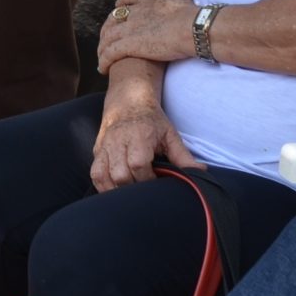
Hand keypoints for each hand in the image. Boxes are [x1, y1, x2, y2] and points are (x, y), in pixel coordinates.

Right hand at [89, 60, 195, 189]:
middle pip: (120, 174)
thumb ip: (183, 156)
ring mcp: (105, 146)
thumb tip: (200, 172)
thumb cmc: (152, 120)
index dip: (148, 179)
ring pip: (104, 176)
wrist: (128, 100)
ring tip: (130, 194)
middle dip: (133, 188)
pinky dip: (102, 186)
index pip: (138, 164)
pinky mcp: (97, 151)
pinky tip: (114, 192)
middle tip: (144, 190)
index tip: (157, 182)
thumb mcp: (170, 134)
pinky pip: (94, 174)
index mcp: (138, 136)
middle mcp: (118, 141)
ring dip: (116, 190)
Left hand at [98, 0, 199, 74]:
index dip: (121, 3)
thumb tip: (186, 14)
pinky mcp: (130, 44)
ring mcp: (131, 27)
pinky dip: (104, 61)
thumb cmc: (196, 18)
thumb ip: (176, 9)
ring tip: (102, 58)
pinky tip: (103, 68)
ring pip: (108, 37)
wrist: (194, 27)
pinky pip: (110, 53)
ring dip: (102, 48)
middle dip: (107, 29)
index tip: (118, 7)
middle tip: (106, 40)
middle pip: (113, 19)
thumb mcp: (183, 5)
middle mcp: (137, 11)